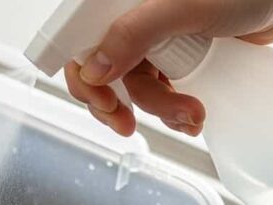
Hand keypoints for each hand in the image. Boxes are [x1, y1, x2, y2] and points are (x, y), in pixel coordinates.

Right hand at [65, 0, 272, 136]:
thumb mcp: (185, 8)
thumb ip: (136, 33)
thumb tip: (94, 69)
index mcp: (124, 3)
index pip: (81, 42)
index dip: (85, 78)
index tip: (105, 103)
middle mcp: (133, 21)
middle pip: (102, 73)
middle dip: (118, 105)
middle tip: (129, 125)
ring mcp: (154, 43)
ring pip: (134, 90)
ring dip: (157, 111)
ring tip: (190, 114)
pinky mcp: (176, 61)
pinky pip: (159, 94)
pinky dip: (171, 111)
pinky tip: (192, 115)